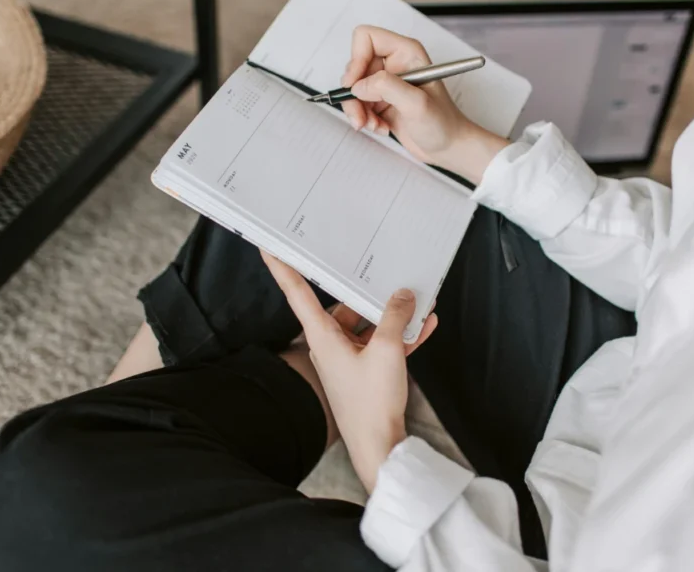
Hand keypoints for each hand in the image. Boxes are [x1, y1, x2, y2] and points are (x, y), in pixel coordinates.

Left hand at [261, 251, 437, 492]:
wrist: (379, 447)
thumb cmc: (372, 404)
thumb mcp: (388, 351)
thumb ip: (395, 317)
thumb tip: (403, 295)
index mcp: (322, 337)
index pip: (297, 292)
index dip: (282, 267)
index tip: (269, 245)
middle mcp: (329, 345)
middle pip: (344, 307)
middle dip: (368, 294)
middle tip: (384, 272)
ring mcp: (347, 360)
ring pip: (367, 326)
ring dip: (392, 316)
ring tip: (417, 300)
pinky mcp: (364, 372)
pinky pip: (381, 345)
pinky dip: (400, 335)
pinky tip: (425, 325)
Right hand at [340, 25, 508, 183]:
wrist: (449, 147)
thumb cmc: (443, 123)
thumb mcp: (417, 104)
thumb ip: (387, 87)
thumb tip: (359, 85)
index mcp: (406, 52)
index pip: (366, 38)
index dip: (356, 59)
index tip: (354, 84)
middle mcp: (395, 63)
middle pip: (355, 66)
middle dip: (354, 93)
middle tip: (361, 115)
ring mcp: (387, 82)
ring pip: (354, 88)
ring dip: (358, 110)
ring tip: (373, 125)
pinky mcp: (382, 100)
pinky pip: (358, 104)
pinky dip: (364, 118)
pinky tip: (380, 127)